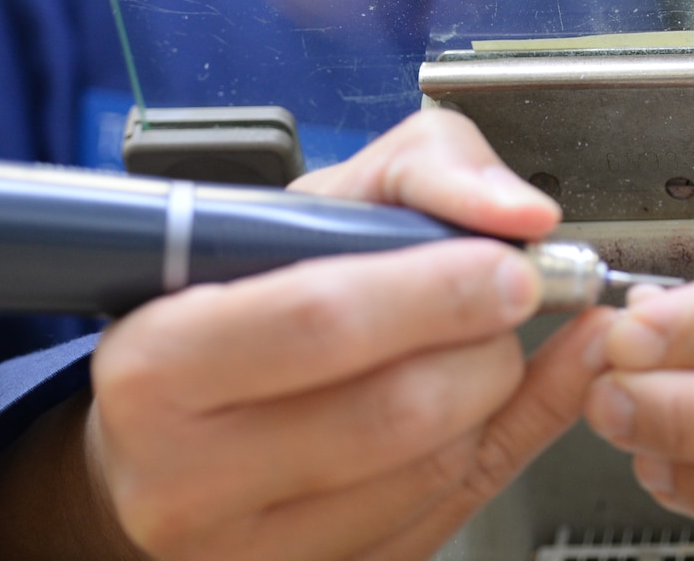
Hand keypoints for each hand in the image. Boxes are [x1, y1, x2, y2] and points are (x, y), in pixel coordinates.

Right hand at [0, 107, 611, 559]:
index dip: (437, 291)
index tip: (507, 264)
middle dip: (483, 341)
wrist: (171, 429)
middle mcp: (187, 477)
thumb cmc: (238, 307)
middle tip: (508, 295)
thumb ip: (422, 171)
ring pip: (435, 469)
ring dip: (492, 392)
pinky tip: (533, 385)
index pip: (321, 322)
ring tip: (479, 340)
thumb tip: (517, 212)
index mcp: (160, 364)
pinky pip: (455, 512)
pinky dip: (514, 438)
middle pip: (397, 410)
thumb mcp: (308, 201)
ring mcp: (248, 552)